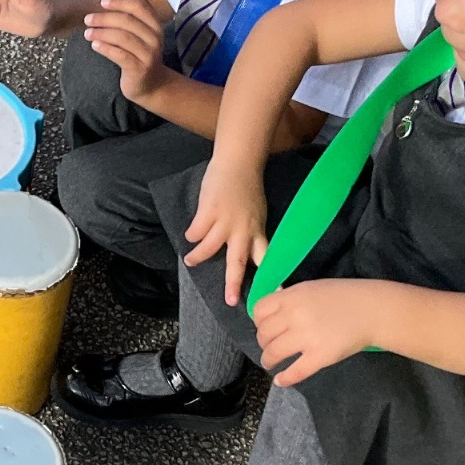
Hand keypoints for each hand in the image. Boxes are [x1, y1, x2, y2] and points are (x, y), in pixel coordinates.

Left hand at [83, 0, 166, 102]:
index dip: (119, 2)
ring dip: (102, 33)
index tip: (102, 2)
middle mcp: (154, 38)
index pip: (137, 7)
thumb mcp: (138, 37)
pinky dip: (105, 48)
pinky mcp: (140, 69)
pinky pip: (120, 55)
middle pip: (127, 21)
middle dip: (104, 18)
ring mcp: (148, 54)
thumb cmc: (139, 57)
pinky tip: (94, 45)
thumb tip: (100, 10)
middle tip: (87, 19)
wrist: (152, 85)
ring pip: (122, 37)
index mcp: (154, 25)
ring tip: (87, 33)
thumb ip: (126, 23)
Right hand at [184, 157, 268, 305]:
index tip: (273, 297)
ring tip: (190, 261)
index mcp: (256, 231)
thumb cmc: (246, 188)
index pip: (265, 260)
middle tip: (230, 301)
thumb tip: (243, 253)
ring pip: (209, 248)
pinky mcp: (208, 212)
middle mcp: (243, 230)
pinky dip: (192, 234)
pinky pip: (196, 232)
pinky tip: (191, 234)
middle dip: (234, 284)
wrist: (237, 163)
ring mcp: (225, 222)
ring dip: (198, 257)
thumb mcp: (255, 214)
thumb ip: (250, 234)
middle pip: (238, 262)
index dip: (270, 278)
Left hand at [251, 280, 373, 385]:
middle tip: (269, 347)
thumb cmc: (343, 297)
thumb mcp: (311, 288)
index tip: (264, 328)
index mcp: (292, 297)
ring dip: (268, 360)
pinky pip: (295, 371)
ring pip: (274, 353)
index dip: (258, 321)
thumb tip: (270, 313)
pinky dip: (285, 378)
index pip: (259, 310)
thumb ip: (290, 299)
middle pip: (264, 334)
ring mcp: (307, 337)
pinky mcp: (320, 356)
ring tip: (270, 363)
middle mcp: (295, 316)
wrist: (372, 310)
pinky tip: (280, 380)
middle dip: (263, 343)